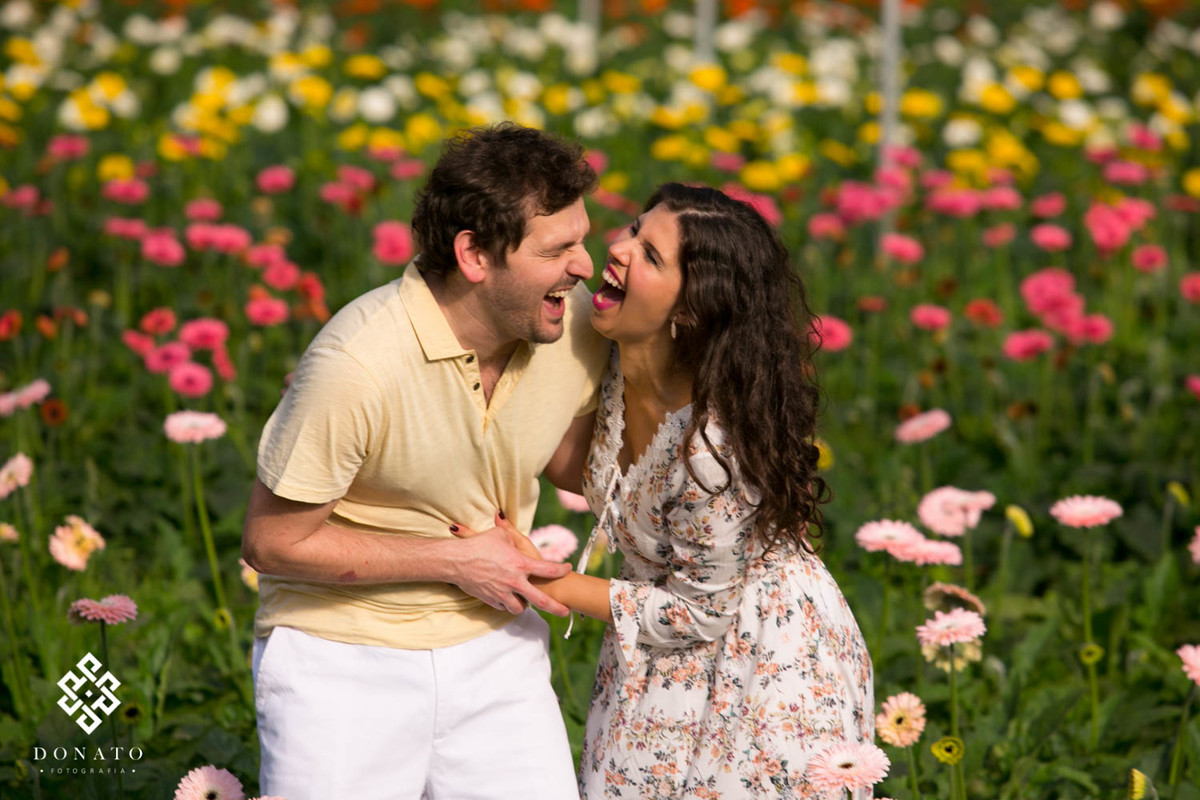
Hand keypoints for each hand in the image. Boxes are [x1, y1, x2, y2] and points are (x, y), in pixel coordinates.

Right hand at [448, 512, 570, 616]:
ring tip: (528, 603)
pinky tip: (508, 600)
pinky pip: (503, 606)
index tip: (567, 569)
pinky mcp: (490, 599)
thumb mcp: (498, 534)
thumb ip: (509, 533)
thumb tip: (507, 524)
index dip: (561, 569)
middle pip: (541, 600)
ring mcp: (503, 593)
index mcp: (521, 564)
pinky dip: (507, 604)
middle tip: (565, 611)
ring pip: (519, 608)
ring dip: (525, 605)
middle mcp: (515, 582)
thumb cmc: (478, 545)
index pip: (548, 569)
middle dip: (556, 607)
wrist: (457, 561)